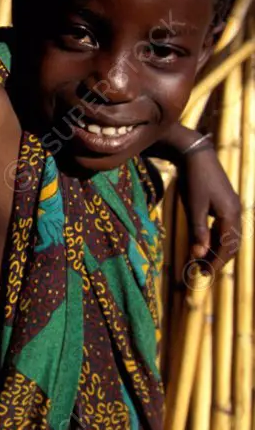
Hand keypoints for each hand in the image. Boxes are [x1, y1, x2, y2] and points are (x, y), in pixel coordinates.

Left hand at [177, 143, 241, 273]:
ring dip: (216, 249)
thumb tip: (198, 255)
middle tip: (202, 272)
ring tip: (201, 261)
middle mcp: (235, 212)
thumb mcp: (194, 207)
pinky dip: (215, 238)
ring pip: (228, 235)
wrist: (195, 155)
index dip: (217, 262)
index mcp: (230, 214)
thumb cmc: (194, 180)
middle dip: (218, 258)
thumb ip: (198, 232)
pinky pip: (224, 226)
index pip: (227, 246)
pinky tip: (204, 243)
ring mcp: (231, 207)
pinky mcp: (224, 203)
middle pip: (231, 243)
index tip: (205, 275)